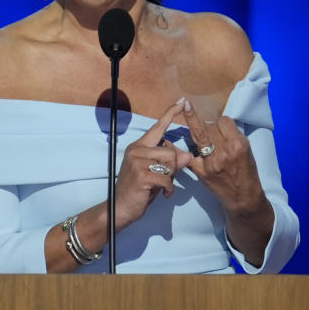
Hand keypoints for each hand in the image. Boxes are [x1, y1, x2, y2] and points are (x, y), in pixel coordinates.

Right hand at [114, 100, 190, 230]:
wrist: (121, 208)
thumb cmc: (139, 190)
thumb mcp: (156, 173)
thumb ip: (171, 163)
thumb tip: (188, 155)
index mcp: (139, 146)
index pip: (157, 127)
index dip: (170, 114)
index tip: (181, 101)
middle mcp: (137, 150)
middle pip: (171, 151)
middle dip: (173, 168)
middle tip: (164, 179)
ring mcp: (137, 161)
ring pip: (170, 163)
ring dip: (171, 178)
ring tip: (161, 186)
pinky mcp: (141, 175)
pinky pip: (167, 178)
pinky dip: (168, 189)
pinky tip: (162, 194)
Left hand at [182, 101, 266, 216]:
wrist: (242, 196)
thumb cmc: (246, 171)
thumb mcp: (246, 149)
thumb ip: (232, 135)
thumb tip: (216, 122)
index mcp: (238, 145)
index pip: (223, 121)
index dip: (220, 122)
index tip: (220, 126)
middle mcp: (224, 152)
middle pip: (210, 126)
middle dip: (209, 125)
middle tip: (211, 131)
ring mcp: (211, 162)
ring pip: (198, 134)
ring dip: (195, 128)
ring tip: (188, 112)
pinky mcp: (201, 171)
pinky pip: (185, 156)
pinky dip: (176, 148)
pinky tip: (167, 141)